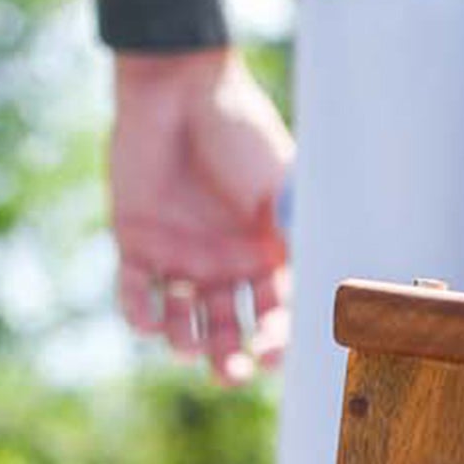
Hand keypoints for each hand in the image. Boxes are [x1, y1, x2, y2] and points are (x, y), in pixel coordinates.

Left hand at [110, 50, 293, 385]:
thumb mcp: (283, 186)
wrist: (181, 88)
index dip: (273, 343)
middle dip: (227, 359)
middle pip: (228, 332)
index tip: (267, 356)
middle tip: (226, 375)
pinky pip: (135, 291)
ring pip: (182, 320)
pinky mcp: (136, 242)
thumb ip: (300, 233)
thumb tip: (327, 285)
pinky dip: (139, 313)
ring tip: (184, 344)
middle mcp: (224, 267)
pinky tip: (147, 324)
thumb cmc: (240, 133)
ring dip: (183, 341)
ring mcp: (179, 257)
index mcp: (265, 259)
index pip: (274, 318)